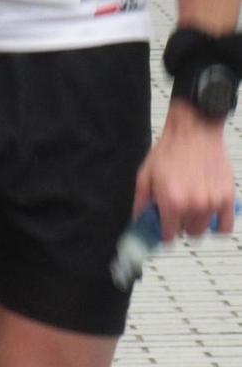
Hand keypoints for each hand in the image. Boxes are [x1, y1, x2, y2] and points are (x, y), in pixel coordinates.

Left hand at [132, 102, 236, 241]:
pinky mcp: (228, 197)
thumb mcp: (145, 175)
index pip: (168, 236)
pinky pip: (226, 226)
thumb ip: (142, 202)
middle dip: (180, 225)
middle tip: (178, 212)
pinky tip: (211, 216)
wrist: (194, 130)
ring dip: (197, 222)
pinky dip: (218, 225)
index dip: (164, 233)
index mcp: (172, 202)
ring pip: (204, 230)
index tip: (164, 229)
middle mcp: (193, 205)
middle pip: (187, 234)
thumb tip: (139, 220)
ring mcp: (213, 202)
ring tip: (192, 206)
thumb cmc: (172, 149)